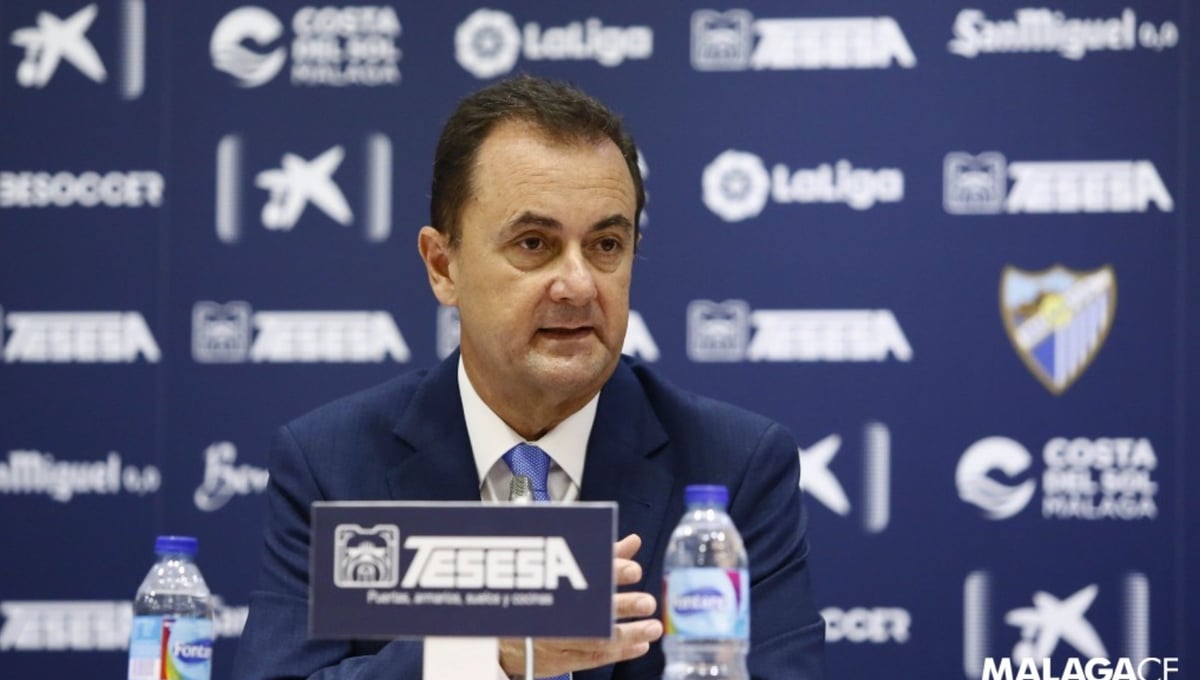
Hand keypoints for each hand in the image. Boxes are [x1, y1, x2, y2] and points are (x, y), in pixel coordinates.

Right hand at [498, 534, 662, 676]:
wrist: (500, 632)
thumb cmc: (538, 594)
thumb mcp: (566, 568)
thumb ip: (603, 557)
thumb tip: (632, 543)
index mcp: (552, 583)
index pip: (582, 573)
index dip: (608, 571)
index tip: (632, 569)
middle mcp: (553, 612)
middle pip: (588, 609)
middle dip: (621, 606)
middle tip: (646, 602)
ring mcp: (555, 639)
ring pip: (594, 639)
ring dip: (628, 634)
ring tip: (652, 627)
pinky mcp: (559, 659)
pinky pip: (593, 658)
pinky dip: (620, 652)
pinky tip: (640, 644)